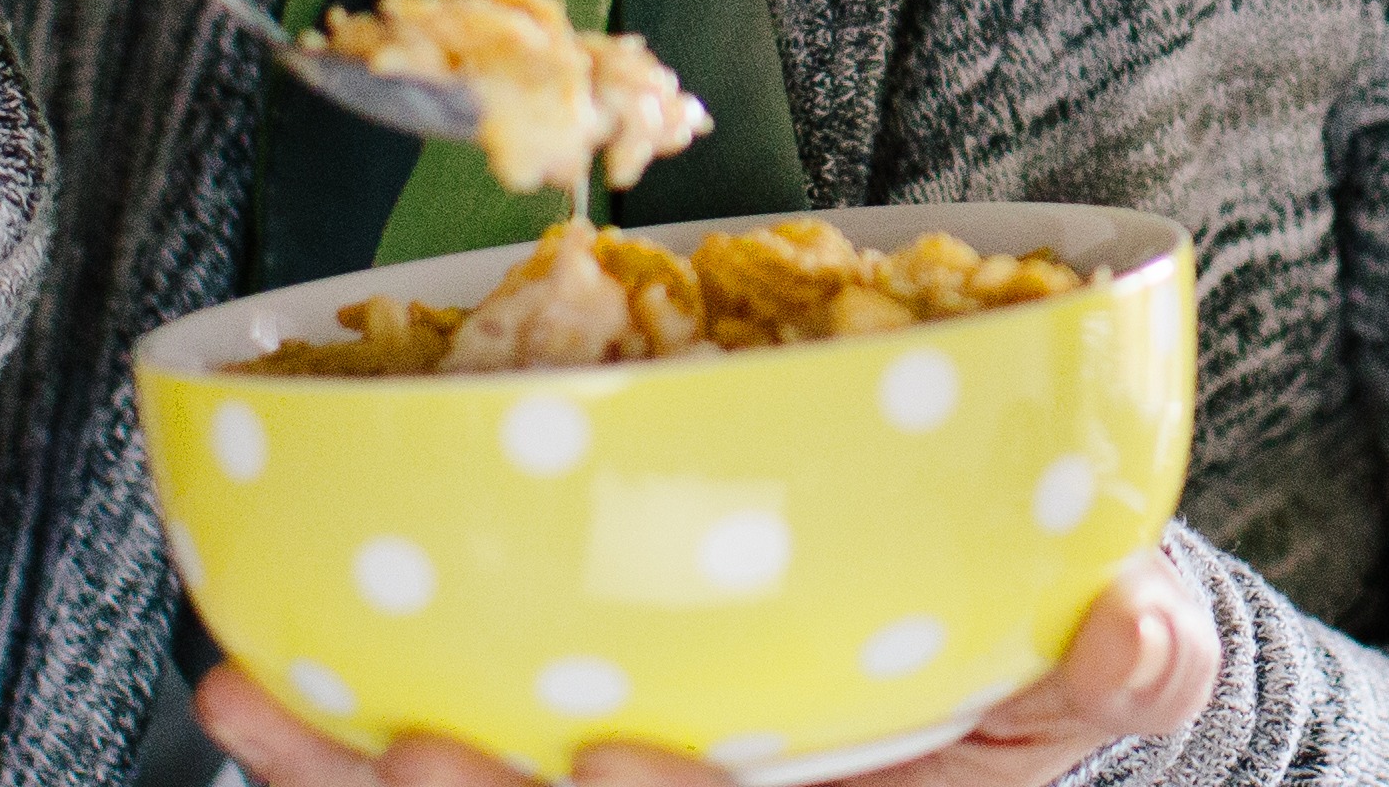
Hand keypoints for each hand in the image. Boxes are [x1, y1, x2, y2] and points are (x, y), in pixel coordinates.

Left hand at [196, 549, 1220, 786]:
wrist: (991, 657)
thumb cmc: (1039, 671)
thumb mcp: (1119, 667)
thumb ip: (1133, 658)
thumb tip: (1139, 619)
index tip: (623, 764)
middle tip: (411, 759)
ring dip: (342, 781)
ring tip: (253, 708)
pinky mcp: (535, 750)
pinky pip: (406, 762)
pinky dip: (316, 739)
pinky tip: (249, 685)